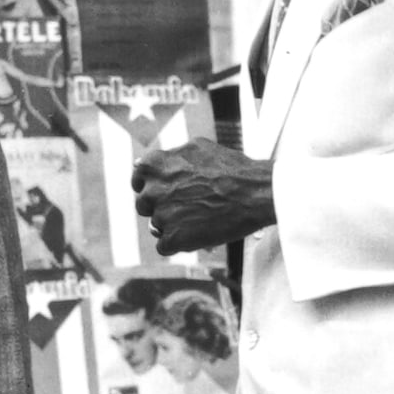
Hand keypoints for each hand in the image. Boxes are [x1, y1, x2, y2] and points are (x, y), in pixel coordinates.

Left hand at [132, 141, 274, 255]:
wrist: (256, 193)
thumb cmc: (232, 169)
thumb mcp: (197, 148)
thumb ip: (167, 156)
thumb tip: (139, 163)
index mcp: (154, 164)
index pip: (138, 180)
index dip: (154, 187)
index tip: (169, 191)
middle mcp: (153, 189)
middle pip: (144, 206)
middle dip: (162, 207)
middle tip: (189, 206)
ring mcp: (162, 215)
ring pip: (157, 227)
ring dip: (174, 226)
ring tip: (201, 219)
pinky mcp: (174, 239)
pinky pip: (164, 246)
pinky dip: (180, 244)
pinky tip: (198, 234)